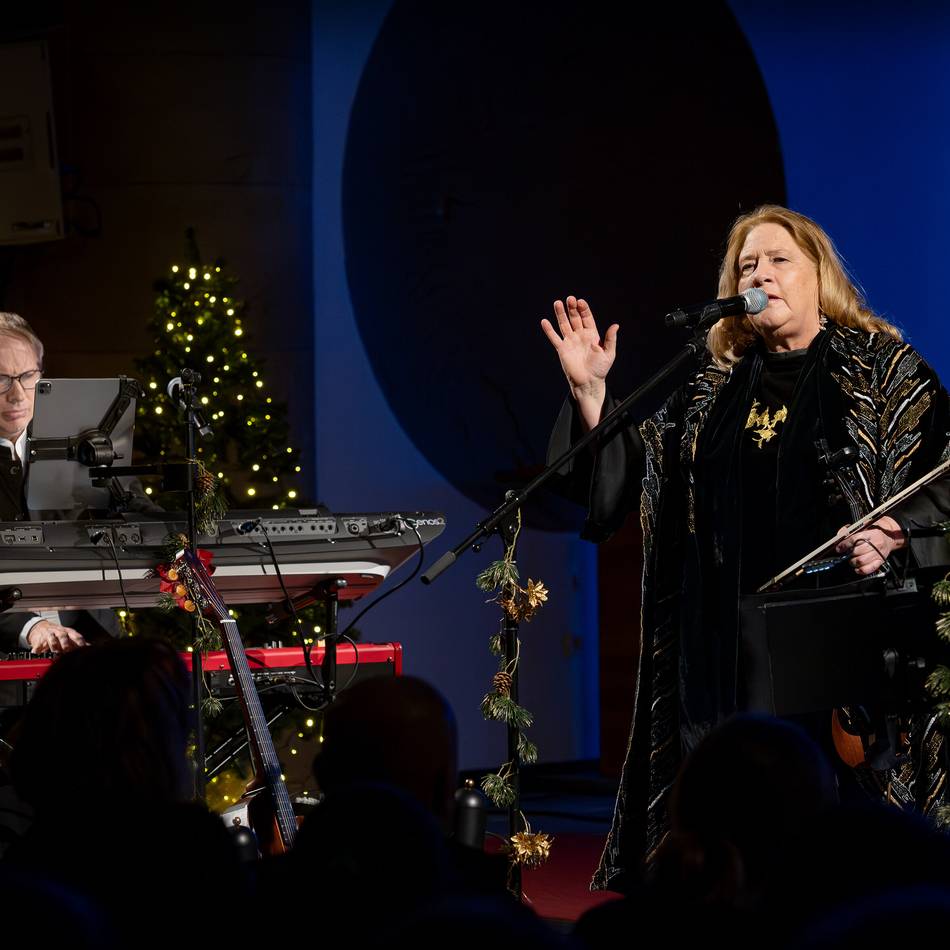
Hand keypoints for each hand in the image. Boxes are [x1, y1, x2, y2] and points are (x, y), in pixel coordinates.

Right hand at [27, 620, 86, 654]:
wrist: (41, 628)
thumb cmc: (58, 634)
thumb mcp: (69, 636)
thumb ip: (78, 642)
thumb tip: (90, 647)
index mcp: (68, 632)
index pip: (76, 636)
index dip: (79, 642)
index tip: (82, 649)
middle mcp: (59, 632)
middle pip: (63, 636)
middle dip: (66, 643)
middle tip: (67, 650)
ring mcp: (49, 635)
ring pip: (51, 638)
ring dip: (54, 645)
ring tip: (55, 651)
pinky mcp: (39, 640)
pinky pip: (38, 644)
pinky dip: (37, 648)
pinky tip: (37, 652)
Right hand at [541, 296, 618, 429]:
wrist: (588, 383)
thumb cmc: (600, 369)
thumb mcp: (609, 353)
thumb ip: (610, 339)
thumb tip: (616, 325)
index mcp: (592, 335)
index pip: (587, 318)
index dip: (584, 309)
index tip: (580, 302)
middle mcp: (580, 336)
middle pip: (574, 318)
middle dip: (572, 308)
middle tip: (569, 299)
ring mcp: (570, 342)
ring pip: (564, 324)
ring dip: (560, 314)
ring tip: (557, 303)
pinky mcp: (562, 349)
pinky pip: (554, 338)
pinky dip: (549, 330)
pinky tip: (544, 321)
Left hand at [834, 516, 905, 575]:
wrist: (889, 538)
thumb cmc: (873, 533)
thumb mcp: (864, 527)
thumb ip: (851, 531)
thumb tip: (839, 536)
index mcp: (871, 534)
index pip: (855, 539)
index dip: (845, 545)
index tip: (839, 548)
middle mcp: (876, 544)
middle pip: (857, 551)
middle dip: (848, 554)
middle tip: (845, 554)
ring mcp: (879, 553)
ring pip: (861, 561)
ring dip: (853, 562)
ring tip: (851, 560)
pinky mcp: (881, 561)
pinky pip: (869, 569)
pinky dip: (861, 570)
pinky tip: (857, 568)